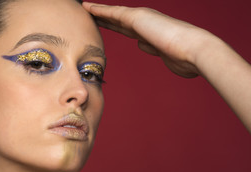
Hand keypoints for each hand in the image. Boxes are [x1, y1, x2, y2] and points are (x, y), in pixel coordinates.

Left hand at [83, 1, 250, 132]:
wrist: (195, 50)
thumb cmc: (185, 58)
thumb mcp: (165, 55)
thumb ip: (152, 48)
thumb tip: (141, 45)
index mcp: (150, 33)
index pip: (127, 30)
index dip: (115, 27)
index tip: (106, 26)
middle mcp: (144, 24)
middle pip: (118, 21)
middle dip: (104, 19)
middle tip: (90, 15)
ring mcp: (141, 19)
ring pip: (113, 14)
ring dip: (98, 12)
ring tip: (84, 8)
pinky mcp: (137, 18)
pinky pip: (112, 12)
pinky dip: (99, 9)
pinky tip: (87, 7)